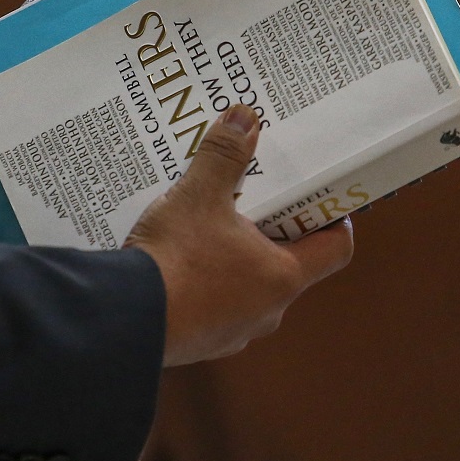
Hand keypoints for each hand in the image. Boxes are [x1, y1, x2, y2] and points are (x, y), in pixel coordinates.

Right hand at [124, 104, 353, 366]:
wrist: (124, 319)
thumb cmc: (176, 259)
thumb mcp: (198, 196)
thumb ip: (223, 155)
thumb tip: (243, 117)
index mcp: (282, 276)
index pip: (335, 249)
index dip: (333, 220)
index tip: (317, 198)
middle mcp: (267, 311)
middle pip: (286, 266)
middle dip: (268, 235)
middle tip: (249, 203)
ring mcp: (233, 333)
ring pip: (247, 290)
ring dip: (232, 263)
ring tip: (204, 231)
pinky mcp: (200, 343)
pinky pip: (213, 309)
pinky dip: (202, 287)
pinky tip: (175, 265)